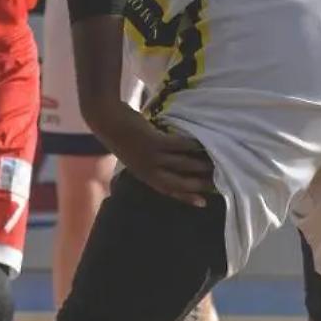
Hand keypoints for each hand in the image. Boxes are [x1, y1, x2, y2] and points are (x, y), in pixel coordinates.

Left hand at [91, 101, 213, 206]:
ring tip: (215, 163)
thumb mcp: (133, 153)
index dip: (186, 197)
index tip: (203, 202)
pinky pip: (178, 146)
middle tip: (217, 183)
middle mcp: (148, 170)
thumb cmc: (119, 133)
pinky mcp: (153, 141)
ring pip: (182, 164)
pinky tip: (202, 143)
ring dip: (200, 164)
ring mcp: (151, 157)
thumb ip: (148, 160)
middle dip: (198, 184)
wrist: (104, 117)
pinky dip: (192, 145)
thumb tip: (169, 160)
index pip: (168, 190)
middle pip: (179, 182)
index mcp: (142, 174)